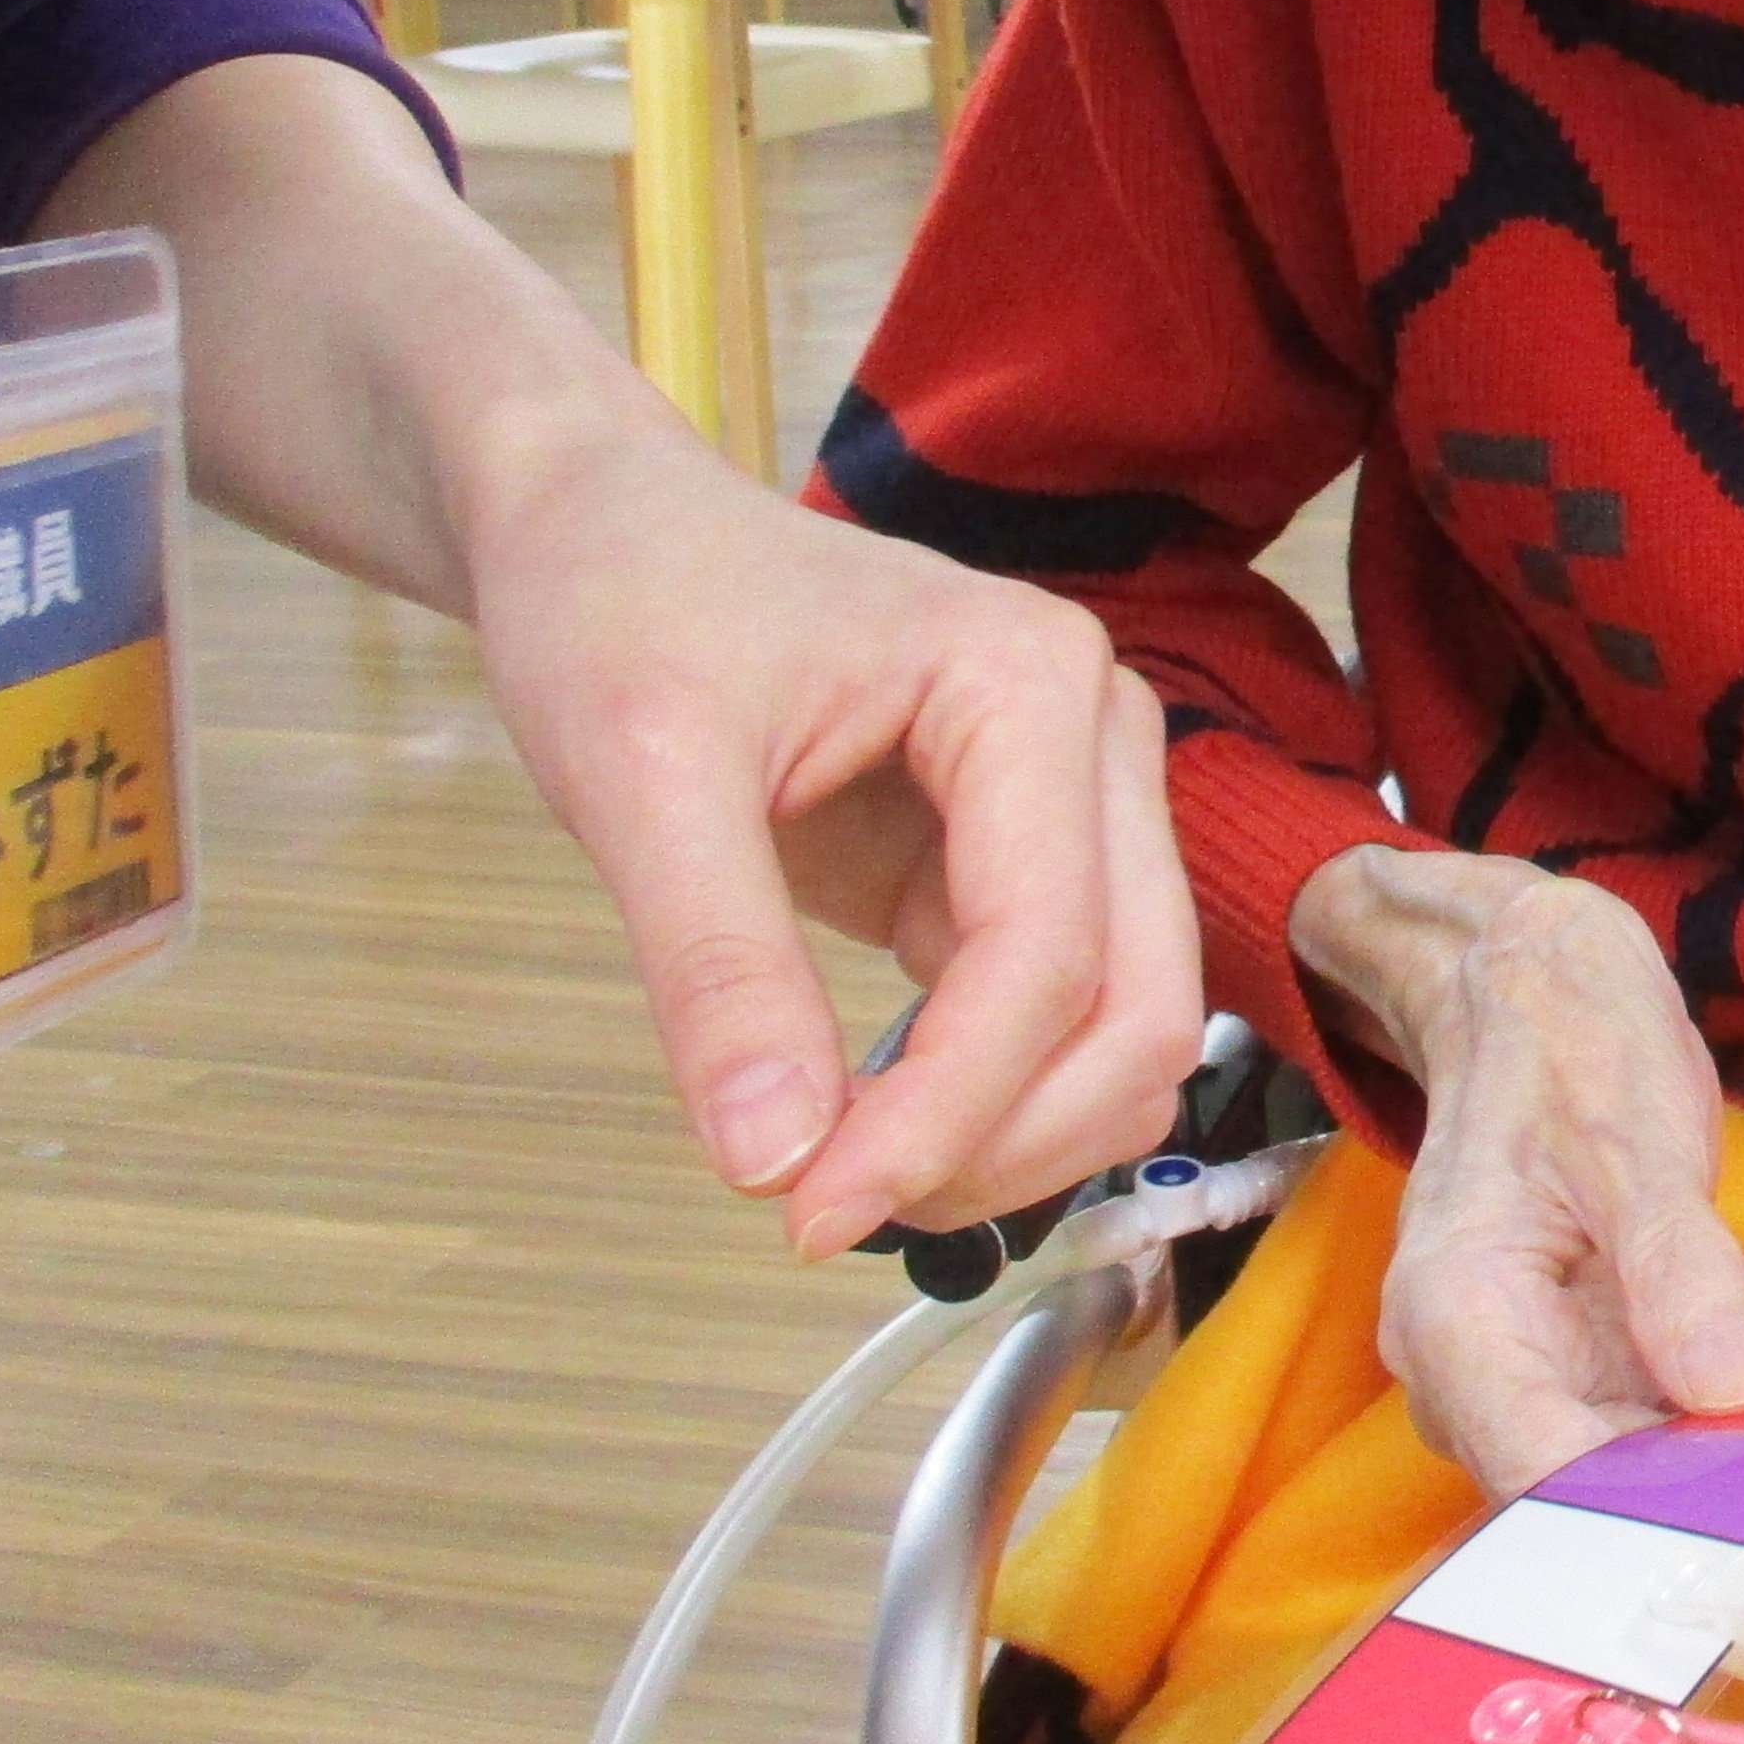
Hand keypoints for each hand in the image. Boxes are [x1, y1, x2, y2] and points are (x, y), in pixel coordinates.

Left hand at [464, 429, 1203, 1255]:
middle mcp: (1095, 742)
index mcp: (1032, 686)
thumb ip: (717, 969)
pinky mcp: (1024, 867)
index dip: (950, 1108)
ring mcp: (1077, 807)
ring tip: (845, 1177)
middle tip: (829, 1214)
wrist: (603, 529)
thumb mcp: (640, 775)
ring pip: (1128, 1030)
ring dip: (1018, 1138)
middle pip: (1140, 1004)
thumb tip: (773, 1162)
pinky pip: (1056, 1021)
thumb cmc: (624, 600)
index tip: (809, 1213)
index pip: (1049, 949)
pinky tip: (864, 1126)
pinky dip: (986, 1104)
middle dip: (1008, 1140)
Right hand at [1291, 848, 1743, 1497]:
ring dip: (1701, 1486)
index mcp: (1455, 1318)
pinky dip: (1699, 1445)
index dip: (1648, 1517)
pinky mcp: (1565, 1375)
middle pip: (1571, 1501)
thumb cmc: (1566, 1045)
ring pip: (1605, 1483)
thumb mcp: (1632, 1134)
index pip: (1540, 1475)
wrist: (1520, 991)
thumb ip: (1679, 1266)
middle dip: (1687, 1512)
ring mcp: (1513, 1384)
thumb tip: (1734, 1393)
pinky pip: (1630, 1440)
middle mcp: (1464, 1379)